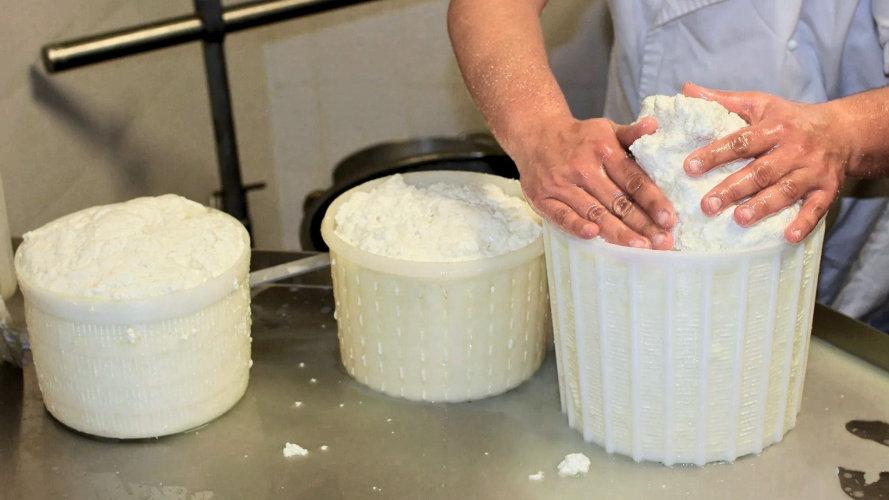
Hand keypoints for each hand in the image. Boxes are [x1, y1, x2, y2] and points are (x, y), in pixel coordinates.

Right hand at [512, 117, 675, 249]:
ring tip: (639, 247)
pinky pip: (562, 215)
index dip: (653, 200)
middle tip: (663, 242)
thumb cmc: (578, 137)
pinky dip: (577, 226)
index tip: (669, 219)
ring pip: (594, 212)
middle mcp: (583, 167)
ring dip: (618, 231)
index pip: (633, 179)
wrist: (535, 133)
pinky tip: (594, 235)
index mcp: (604, 150)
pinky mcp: (542, 197)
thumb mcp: (606, 129)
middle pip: (618, 201)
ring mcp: (561, 183)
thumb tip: (653, 126)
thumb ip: (631, 134)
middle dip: (642, 223)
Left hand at [681, 83, 848, 242]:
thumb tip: (686, 89)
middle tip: (707, 205)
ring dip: (763, 206)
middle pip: (761, 171)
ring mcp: (813, 170)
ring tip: (740, 219)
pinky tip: (788, 237)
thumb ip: (722, 101)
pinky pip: (817, 208)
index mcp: (774, 128)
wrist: (843, 130)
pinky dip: (804, 223)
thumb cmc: (789, 119)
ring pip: (786, 190)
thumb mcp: (758, 104)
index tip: (689, 167)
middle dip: (733, 189)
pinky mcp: (828, 189)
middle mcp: (795, 149)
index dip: (715, 154)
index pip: (741, 141)